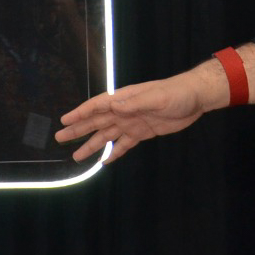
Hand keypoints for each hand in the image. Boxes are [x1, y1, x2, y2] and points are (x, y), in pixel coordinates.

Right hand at [56, 66, 221, 162]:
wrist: (195, 98)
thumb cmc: (175, 93)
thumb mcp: (156, 97)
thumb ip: (134, 103)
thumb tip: (112, 106)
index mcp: (124, 99)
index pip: (97, 106)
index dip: (80, 113)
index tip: (64, 120)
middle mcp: (124, 111)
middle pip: (96, 121)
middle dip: (78, 129)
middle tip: (60, 137)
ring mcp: (132, 122)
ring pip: (107, 135)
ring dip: (92, 145)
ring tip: (76, 156)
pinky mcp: (142, 133)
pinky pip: (124, 144)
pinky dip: (114, 152)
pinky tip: (104, 161)